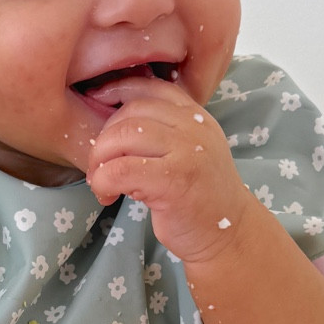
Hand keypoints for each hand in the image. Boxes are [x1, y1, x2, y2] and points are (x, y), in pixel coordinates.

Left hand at [85, 75, 252, 265]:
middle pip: (129, 112)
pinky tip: (107, 195)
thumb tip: (111, 115)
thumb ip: (163, 130)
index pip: (149, 87)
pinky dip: (103, 182)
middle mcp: (194, 128)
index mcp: (196, 116)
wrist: (227, 236)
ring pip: (121, 137)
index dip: (116, 90)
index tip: (96, 107)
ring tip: (101, 182)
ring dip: (99, 161)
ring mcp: (186, 152)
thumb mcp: (189, 151)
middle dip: (103, 138)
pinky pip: (120, 170)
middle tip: (98, 165)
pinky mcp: (173, 180)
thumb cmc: (199, 197)